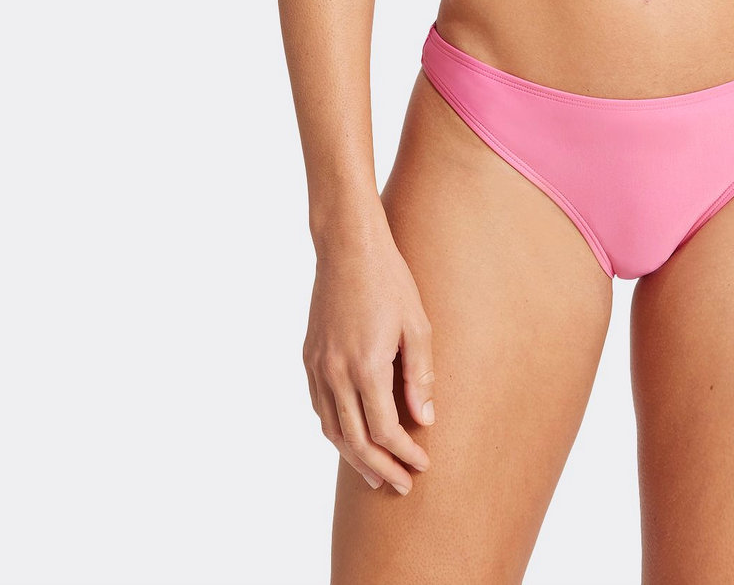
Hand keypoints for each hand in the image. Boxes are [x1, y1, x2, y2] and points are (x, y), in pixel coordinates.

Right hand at [304, 224, 435, 494]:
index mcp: (366, 366)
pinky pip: (320, 407)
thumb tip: (424, 419)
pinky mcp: (309, 357)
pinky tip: (351, 437)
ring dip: (355, 457)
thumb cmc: (389, 281)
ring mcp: (318, 366)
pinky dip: (335, 430)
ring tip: (376, 474)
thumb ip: (420, 375)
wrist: (347, 247)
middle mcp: (336, 372)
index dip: (404, 453)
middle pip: (356, 440)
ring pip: (332, 429)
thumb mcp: (417, 325)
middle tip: (401, 485)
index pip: (384, 430)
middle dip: (381, 467)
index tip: (423, 464)